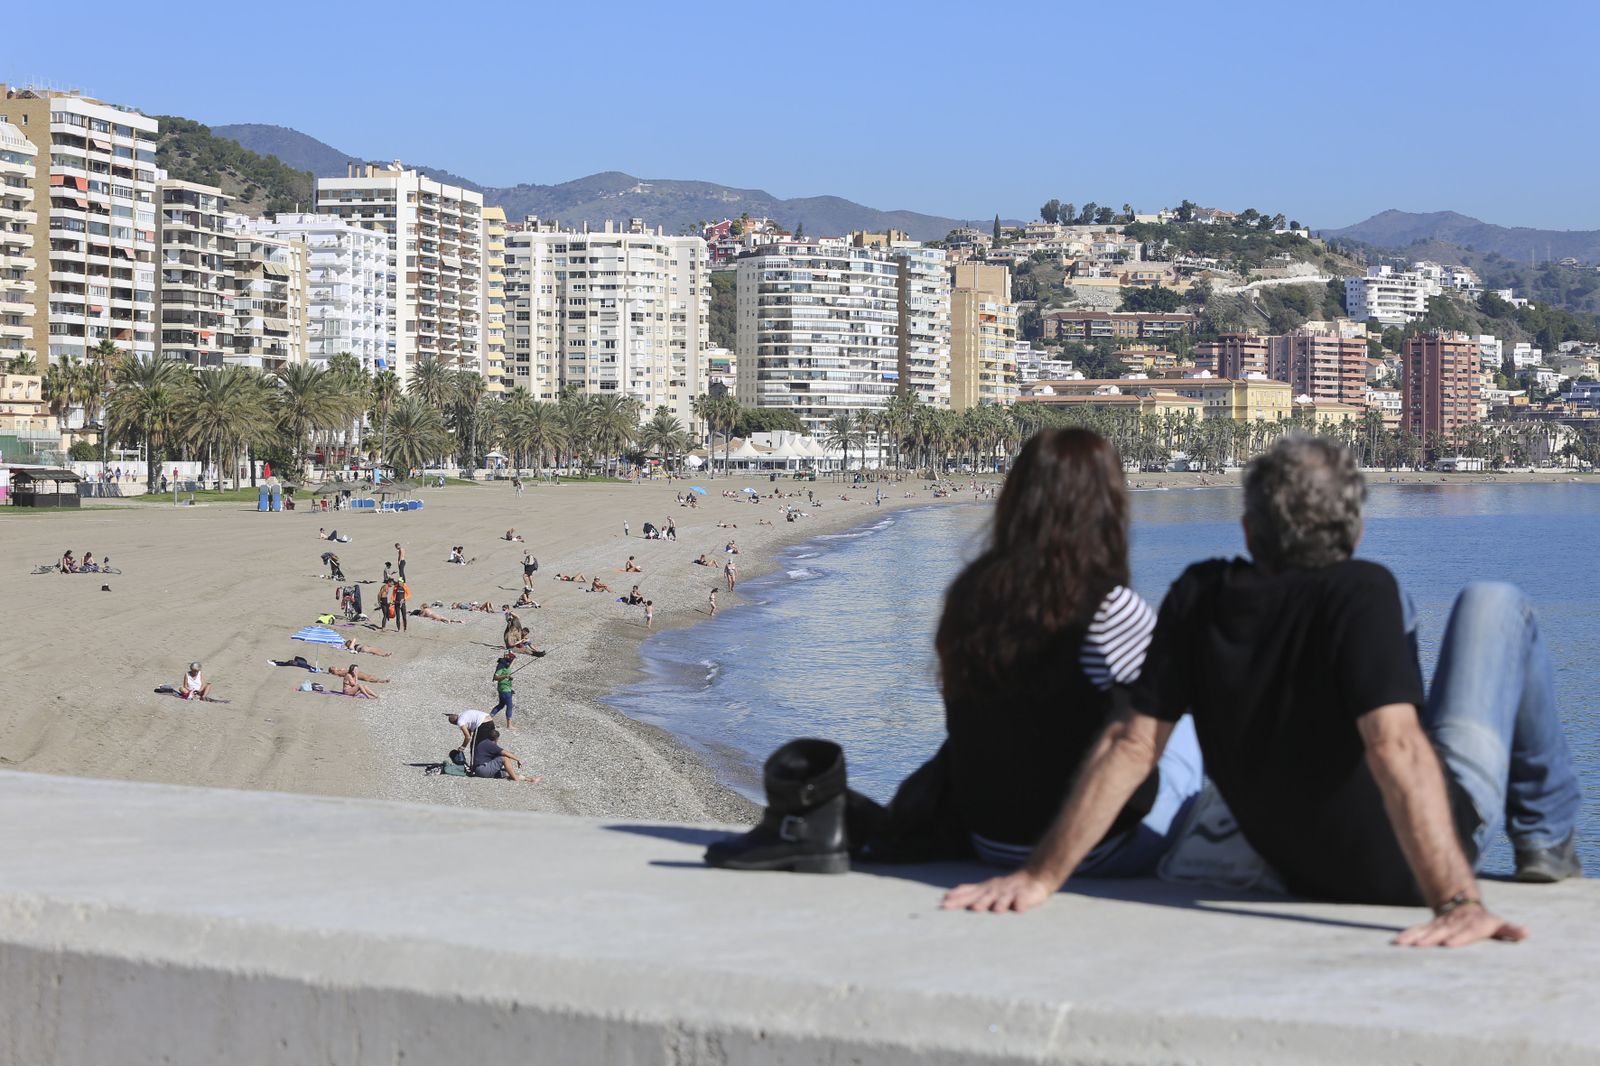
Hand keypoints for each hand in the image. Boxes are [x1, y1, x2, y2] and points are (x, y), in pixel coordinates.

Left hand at [941, 870, 1052, 913]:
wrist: (1032, 878)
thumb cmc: (1004, 887)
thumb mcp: (984, 888)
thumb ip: (967, 892)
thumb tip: (945, 896)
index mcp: (985, 890)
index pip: (968, 894)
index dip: (957, 898)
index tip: (944, 903)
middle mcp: (995, 890)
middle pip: (984, 897)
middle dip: (977, 903)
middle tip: (970, 908)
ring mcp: (1010, 893)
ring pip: (1004, 899)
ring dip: (999, 903)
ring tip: (996, 910)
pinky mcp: (1025, 896)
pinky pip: (1023, 901)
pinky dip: (1021, 904)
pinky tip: (1019, 909)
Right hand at [1393, 905, 1527, 947]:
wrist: (1463, 907)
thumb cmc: (1484, 922)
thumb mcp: (1498, 924)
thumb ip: (1511, 930)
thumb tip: (1526, 932)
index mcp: (1470, 925)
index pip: (1464, 932)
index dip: (1457, 938)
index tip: (1448, 944)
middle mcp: (1452, 925)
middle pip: (1440, 932)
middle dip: (1429, 939)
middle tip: (1419, 946)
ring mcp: (1439, 926)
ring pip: (1424, 931)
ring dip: (1412, 937)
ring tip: (1401, 945)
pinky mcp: (1429, 928)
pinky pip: (1416, 931)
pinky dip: (1406, 936)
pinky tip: (1396, 943)